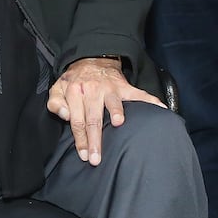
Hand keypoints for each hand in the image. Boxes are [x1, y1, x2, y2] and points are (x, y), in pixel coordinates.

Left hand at [47, 56, 162, 165]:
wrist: (91, 59)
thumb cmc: (74, 81)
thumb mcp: (57, 89)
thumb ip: (56, 103)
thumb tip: (65, 116)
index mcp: (75, 93)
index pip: (77, 121)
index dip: (80, 140)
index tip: (84, 156)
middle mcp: (92, 91)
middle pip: (93, 119)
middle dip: (95, 140)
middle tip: (97, 158)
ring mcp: (109, 89)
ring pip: (113, 104)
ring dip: (116, 113)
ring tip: (118, 124)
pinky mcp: (123, 87)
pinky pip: (138, 94)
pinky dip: (150, 101)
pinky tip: (161, 108)